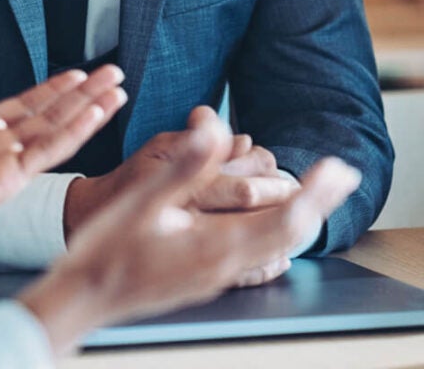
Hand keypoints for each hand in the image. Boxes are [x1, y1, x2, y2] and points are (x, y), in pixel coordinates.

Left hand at [0, 38, 125, 288]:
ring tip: (117, 92)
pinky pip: (48, 152)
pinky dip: (73, 134)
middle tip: (114, 74)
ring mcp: (8, 161)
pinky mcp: (10, 179)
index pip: (28, 104)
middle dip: (84, 94)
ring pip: (58, 131)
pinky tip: (94, 117)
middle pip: (52, 114)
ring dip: (89, 111)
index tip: (80, 73)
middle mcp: (0, 144)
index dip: (55, 88)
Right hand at [21, 118, 360, 354]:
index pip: (283, 218)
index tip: (333, 166)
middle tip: (341, 175)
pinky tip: (275, 240)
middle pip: (289, 234)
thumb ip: (185, 165)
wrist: (84, 296)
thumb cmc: (107, 247)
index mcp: (214, 245)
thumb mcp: (143, 198)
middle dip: (318, 202)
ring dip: (299, 218)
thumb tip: (215, 128)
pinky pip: (256, 261)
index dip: (314, 191)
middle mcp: (225, 265)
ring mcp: (216, 276)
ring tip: (315, 196)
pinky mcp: (204, 279)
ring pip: (275, 248)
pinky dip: (275, 241)